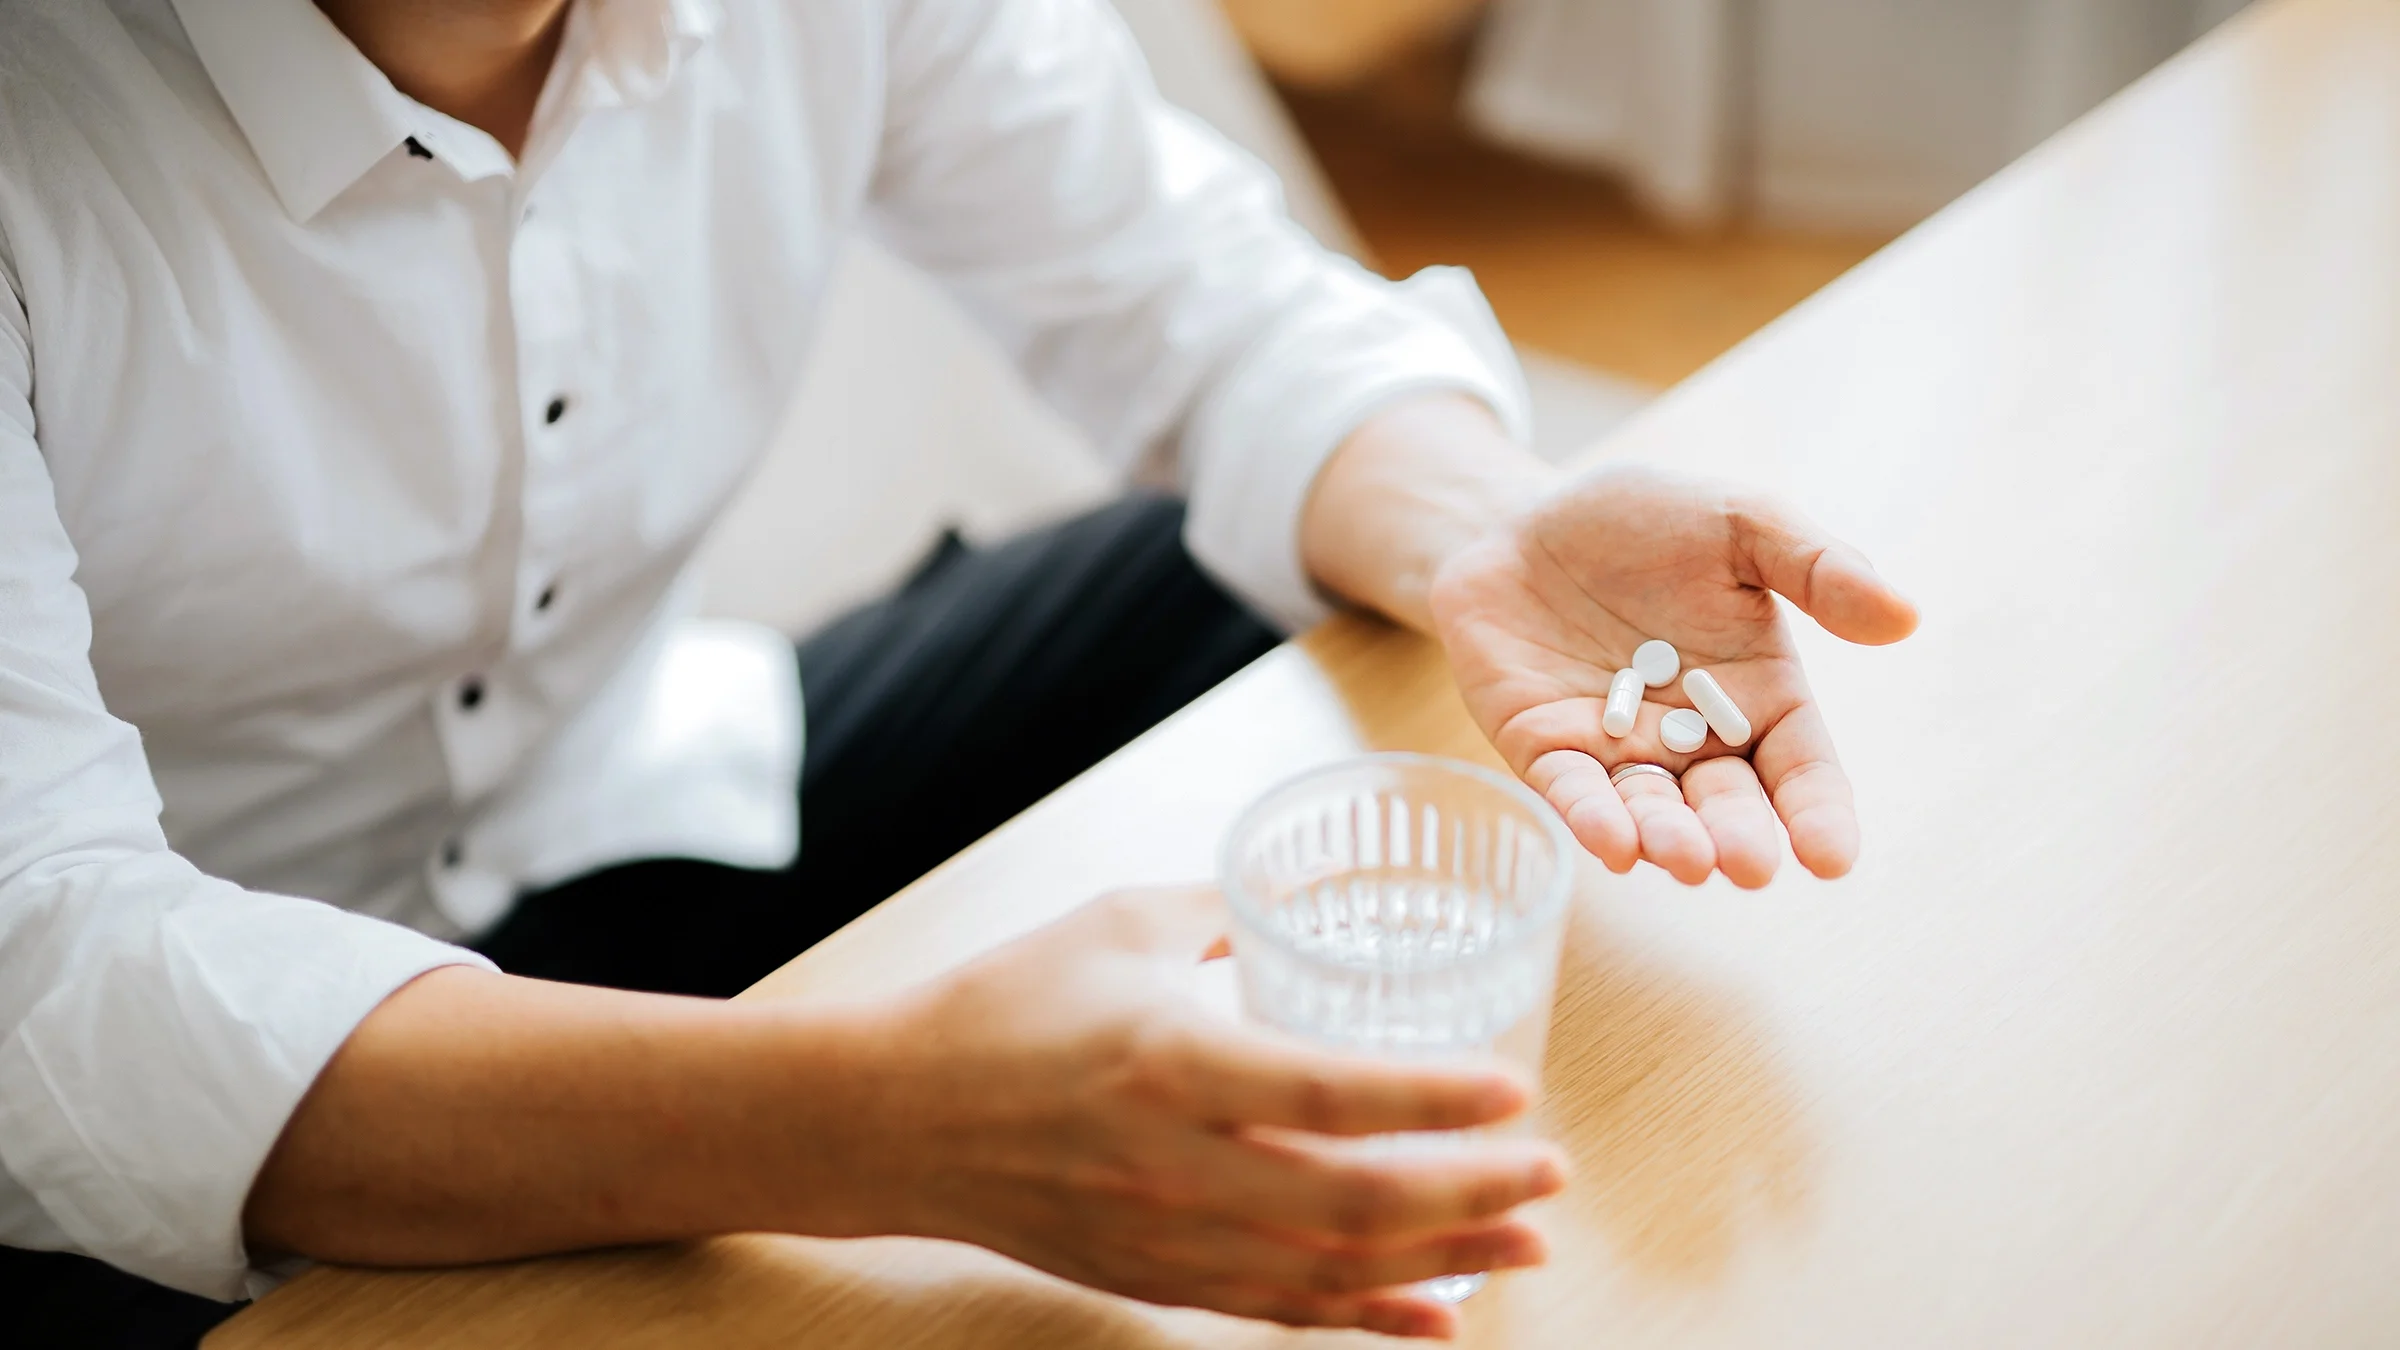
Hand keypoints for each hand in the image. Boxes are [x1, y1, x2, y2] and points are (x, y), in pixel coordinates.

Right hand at [847, 887, 1566, 1339]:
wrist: (891, 1118)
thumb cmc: (1004, 1005)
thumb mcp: (1119, 922)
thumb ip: (1228, 911)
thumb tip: (1312, 896)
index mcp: (1171, 1058)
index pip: (1333, 1092)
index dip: (1437, 1100)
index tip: (1516, 1092)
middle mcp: (1176, 1163)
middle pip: (1355, 1202)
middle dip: (1473, 1195)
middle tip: (1551, 1175)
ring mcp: (1166, 1236)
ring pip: (1331, 1272)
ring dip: (1442, 1263)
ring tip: (1525, 1246)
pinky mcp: (1154, 1277)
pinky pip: (1279, 1310)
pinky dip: (1365, 1317)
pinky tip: (1434, 1313)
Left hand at [1428, 465, 1917, 886]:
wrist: (1527, 516)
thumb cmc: (1647, 522)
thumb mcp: (1741, 524)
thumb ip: (1818, 568)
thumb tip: (1906, 616)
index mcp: (1759, 696)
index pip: (1801, 769)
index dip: (1818, 814)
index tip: (1831, 858)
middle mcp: (1692, 739)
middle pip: (1727, 804)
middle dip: (1739, 837)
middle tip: (1749, 865)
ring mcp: (1617, 751)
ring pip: (1650, 811)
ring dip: (1669, 840)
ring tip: (1687, 860)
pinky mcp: (1545, 748)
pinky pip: (1571, 791)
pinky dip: (1591, 817)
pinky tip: (1612, 842)